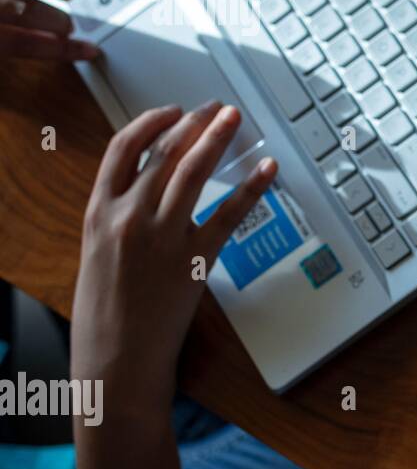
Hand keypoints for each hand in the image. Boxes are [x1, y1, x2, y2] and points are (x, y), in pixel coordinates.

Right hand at [70, 102, 277, 415]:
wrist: (116, 358)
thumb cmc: (105, 312)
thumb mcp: (98, 252)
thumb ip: (119, 217)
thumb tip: (148, 189)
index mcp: (98, 212)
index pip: (123, 148)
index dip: (151, 122)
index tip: (172, 112)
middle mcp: (129, 216)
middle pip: (165, 151)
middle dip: (194, 123)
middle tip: (215, 109)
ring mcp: (164, 236)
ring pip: (194, 170)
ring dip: (217, 138)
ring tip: (234, 119)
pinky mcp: (195, 258)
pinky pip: (230, 213)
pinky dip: (252, 187)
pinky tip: (266, 170)